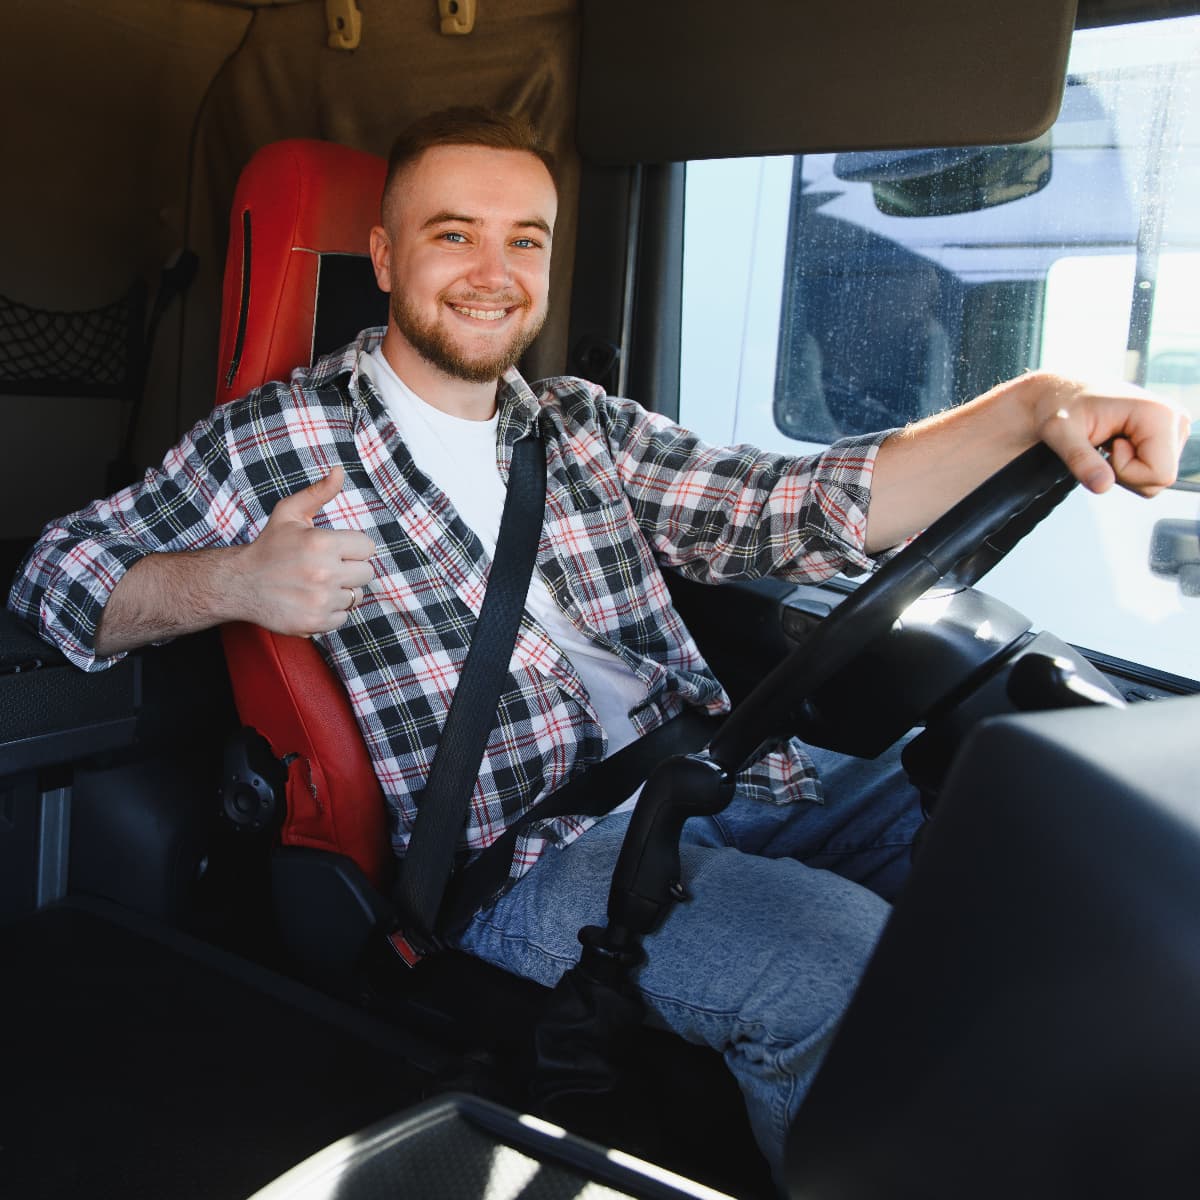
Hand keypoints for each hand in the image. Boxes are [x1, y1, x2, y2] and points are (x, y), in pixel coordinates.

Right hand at [241, 466, 376, 634]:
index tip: (335, 548)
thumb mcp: (289, 513)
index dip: (353, 547)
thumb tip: (341, 470)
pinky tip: (312, 600)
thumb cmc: (269, 546)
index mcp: (322, 543)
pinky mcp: (316, 622)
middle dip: (350, 568)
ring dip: (341, 591)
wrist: (239, 583)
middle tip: (326, 566)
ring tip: (316, 584)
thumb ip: (319, 492)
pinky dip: (331, 611)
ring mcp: (320, 600)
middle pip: (366, 573)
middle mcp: (324, 573)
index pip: (367, 547)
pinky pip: (344, 617)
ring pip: (356, 596)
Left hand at [1023, 371, 1190, 496]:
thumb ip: (1081, 461)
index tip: (1107, 447)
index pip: (1160, 474)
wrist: (1063, 392)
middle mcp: (1175, 419)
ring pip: (1157, 477)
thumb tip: (1102, 487)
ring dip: (1127, 469)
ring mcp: (1175, 426)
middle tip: (1106, 445)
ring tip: (1110, 441)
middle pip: (1161, 479)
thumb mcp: (1061, 434)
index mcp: (1159, 414)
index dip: (1126, 472)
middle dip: (1126, 473)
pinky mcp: (1169, 434)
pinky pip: (1154, 470)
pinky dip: (1131, 465)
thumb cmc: (1060, 406)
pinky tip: (1117, 442)